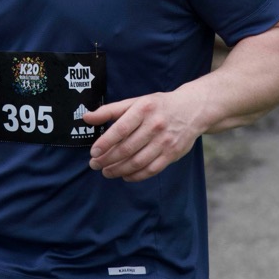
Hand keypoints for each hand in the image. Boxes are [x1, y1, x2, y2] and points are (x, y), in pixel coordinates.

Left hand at [84, 90, 201, 182]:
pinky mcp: (172, 154)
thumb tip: (86, 117)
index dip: (105, 143)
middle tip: (95, 165)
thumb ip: (110, 110)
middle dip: (107, 160)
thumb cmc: (158, 106)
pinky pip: (151, 170)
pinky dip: (136, 176)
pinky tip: (125, 176)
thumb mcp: (135, 101)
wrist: (192, 109)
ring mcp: (165, 141)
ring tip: (106, 172)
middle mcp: (155, 125)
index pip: (120, 129)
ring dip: (118, 170)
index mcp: (144, 108)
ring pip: (137, 162)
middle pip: (127, 148)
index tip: (93, 152)